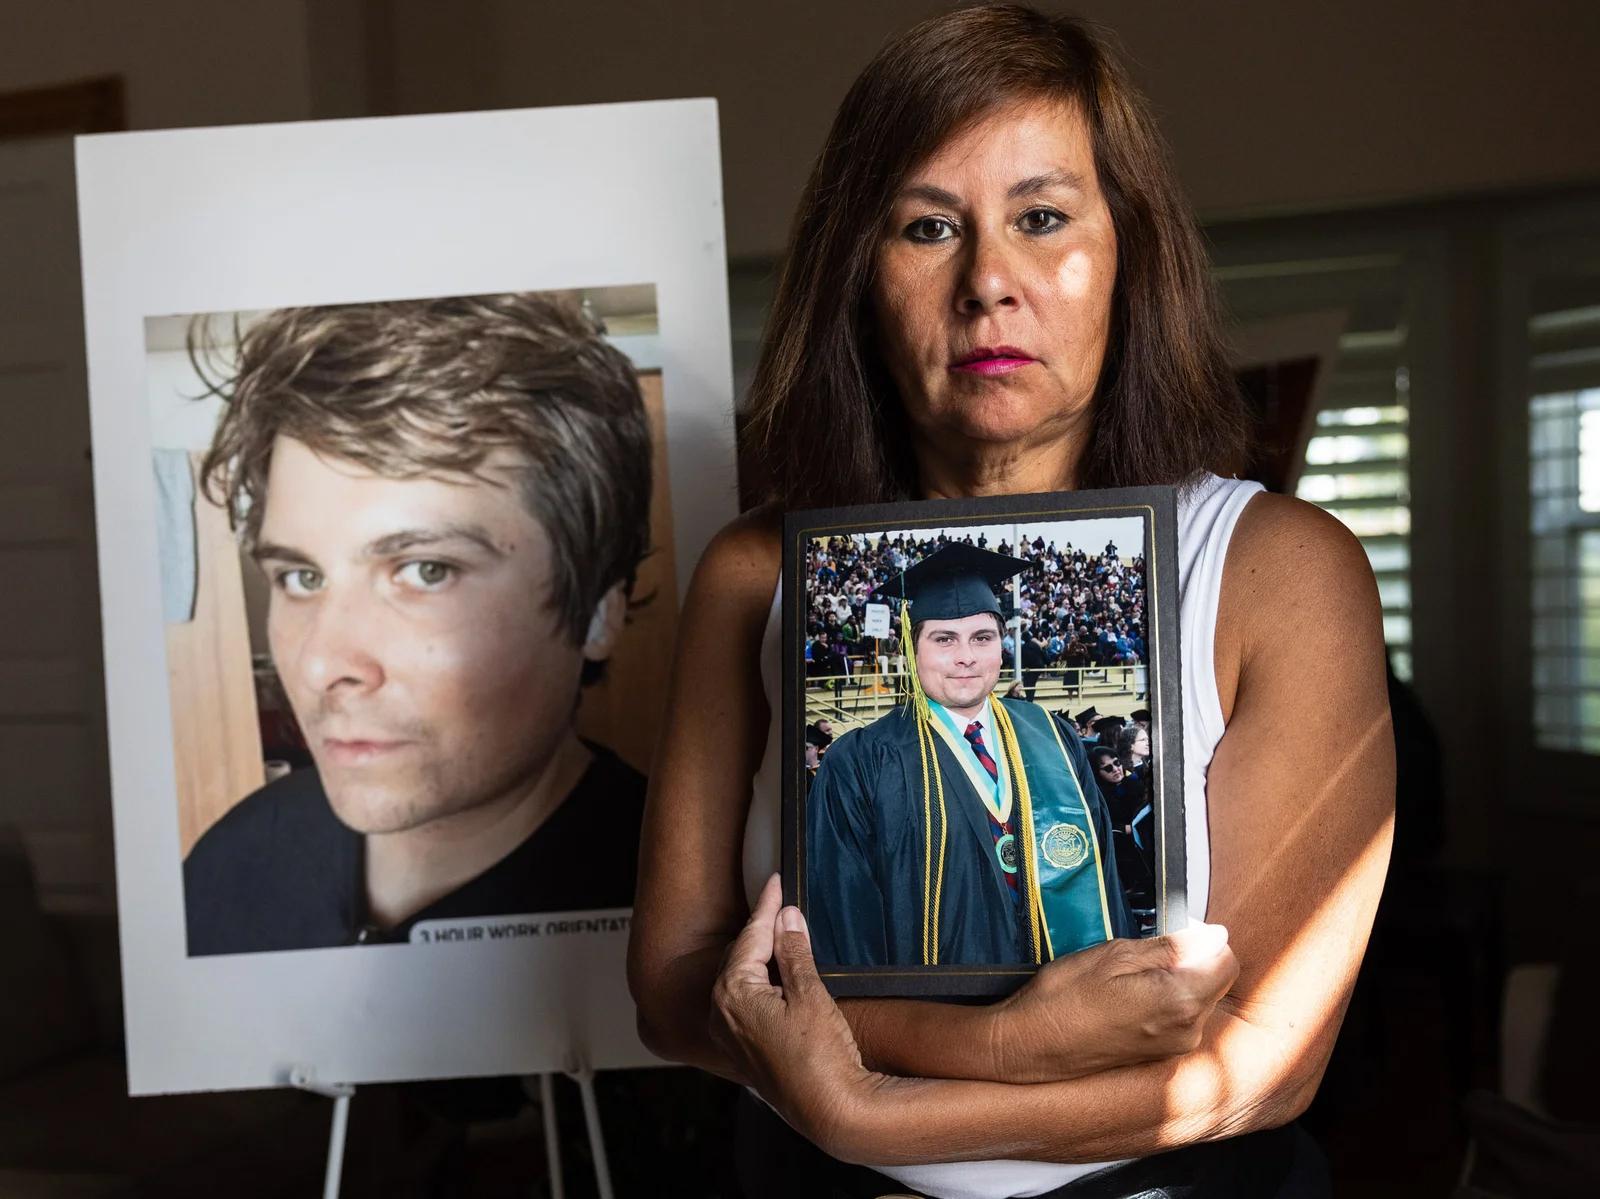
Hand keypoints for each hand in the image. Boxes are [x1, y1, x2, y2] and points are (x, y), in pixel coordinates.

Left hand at [709, 874, 885, 1152]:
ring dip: (760, 956)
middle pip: (740, 955)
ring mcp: (729, 1035)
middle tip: (781, 903)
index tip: (775, 881)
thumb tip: (787, 918)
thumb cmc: (820, 1058)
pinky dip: (760, 982)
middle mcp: (720, 1014)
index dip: (766, 905)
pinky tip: (778, 976)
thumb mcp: (809, 994)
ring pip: (741, 979)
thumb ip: (793, 952)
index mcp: (731, 993)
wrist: (831, 1111)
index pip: (751, 935)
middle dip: (761, 929)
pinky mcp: (744, 1050)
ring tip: (782, 933)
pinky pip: (745, 1002)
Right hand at [987, 925, 1238, 1083]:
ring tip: (1130, 976)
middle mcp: (1188, 1030)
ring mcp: (1175, 1047)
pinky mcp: (1160, 1056)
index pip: (1226, 960)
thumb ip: (1170, 946)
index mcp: (1181, 1001)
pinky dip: (1165, 1000)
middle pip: (1215, 981)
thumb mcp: (1114, 955)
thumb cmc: (1065, 996)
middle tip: (1145, 950)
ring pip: (1198, 998)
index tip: (1174, 930)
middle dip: (1192, 959)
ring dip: (1177, 980)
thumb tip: (1214, 935)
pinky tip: (1128, 997)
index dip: (1204, 938)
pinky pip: (1180, 1018)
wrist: (1031, 1046)